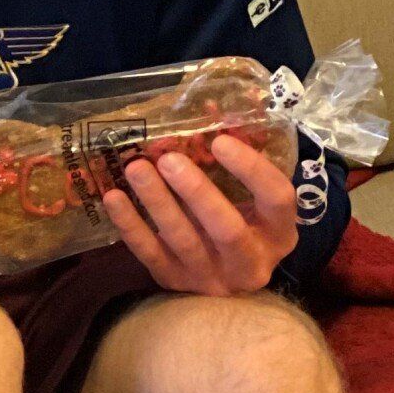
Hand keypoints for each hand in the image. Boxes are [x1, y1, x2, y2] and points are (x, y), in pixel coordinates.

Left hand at [102, 133, 299, 296]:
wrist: (221, 284)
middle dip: (196, 191)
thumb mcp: (249, 198)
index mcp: (279, 232)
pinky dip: (130, 225)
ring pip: (183, 240)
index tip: (220, 140)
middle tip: (169, 159)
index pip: (277, 198)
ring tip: (136, 168)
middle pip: (227, 227)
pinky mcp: (175, 281)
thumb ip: (235, 161)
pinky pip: (149, 253)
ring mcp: (211, 276)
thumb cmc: (239, 223)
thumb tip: (209, 107)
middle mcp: (251, 261)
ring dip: (158, 202)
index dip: (251, 169)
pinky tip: (114, 197)